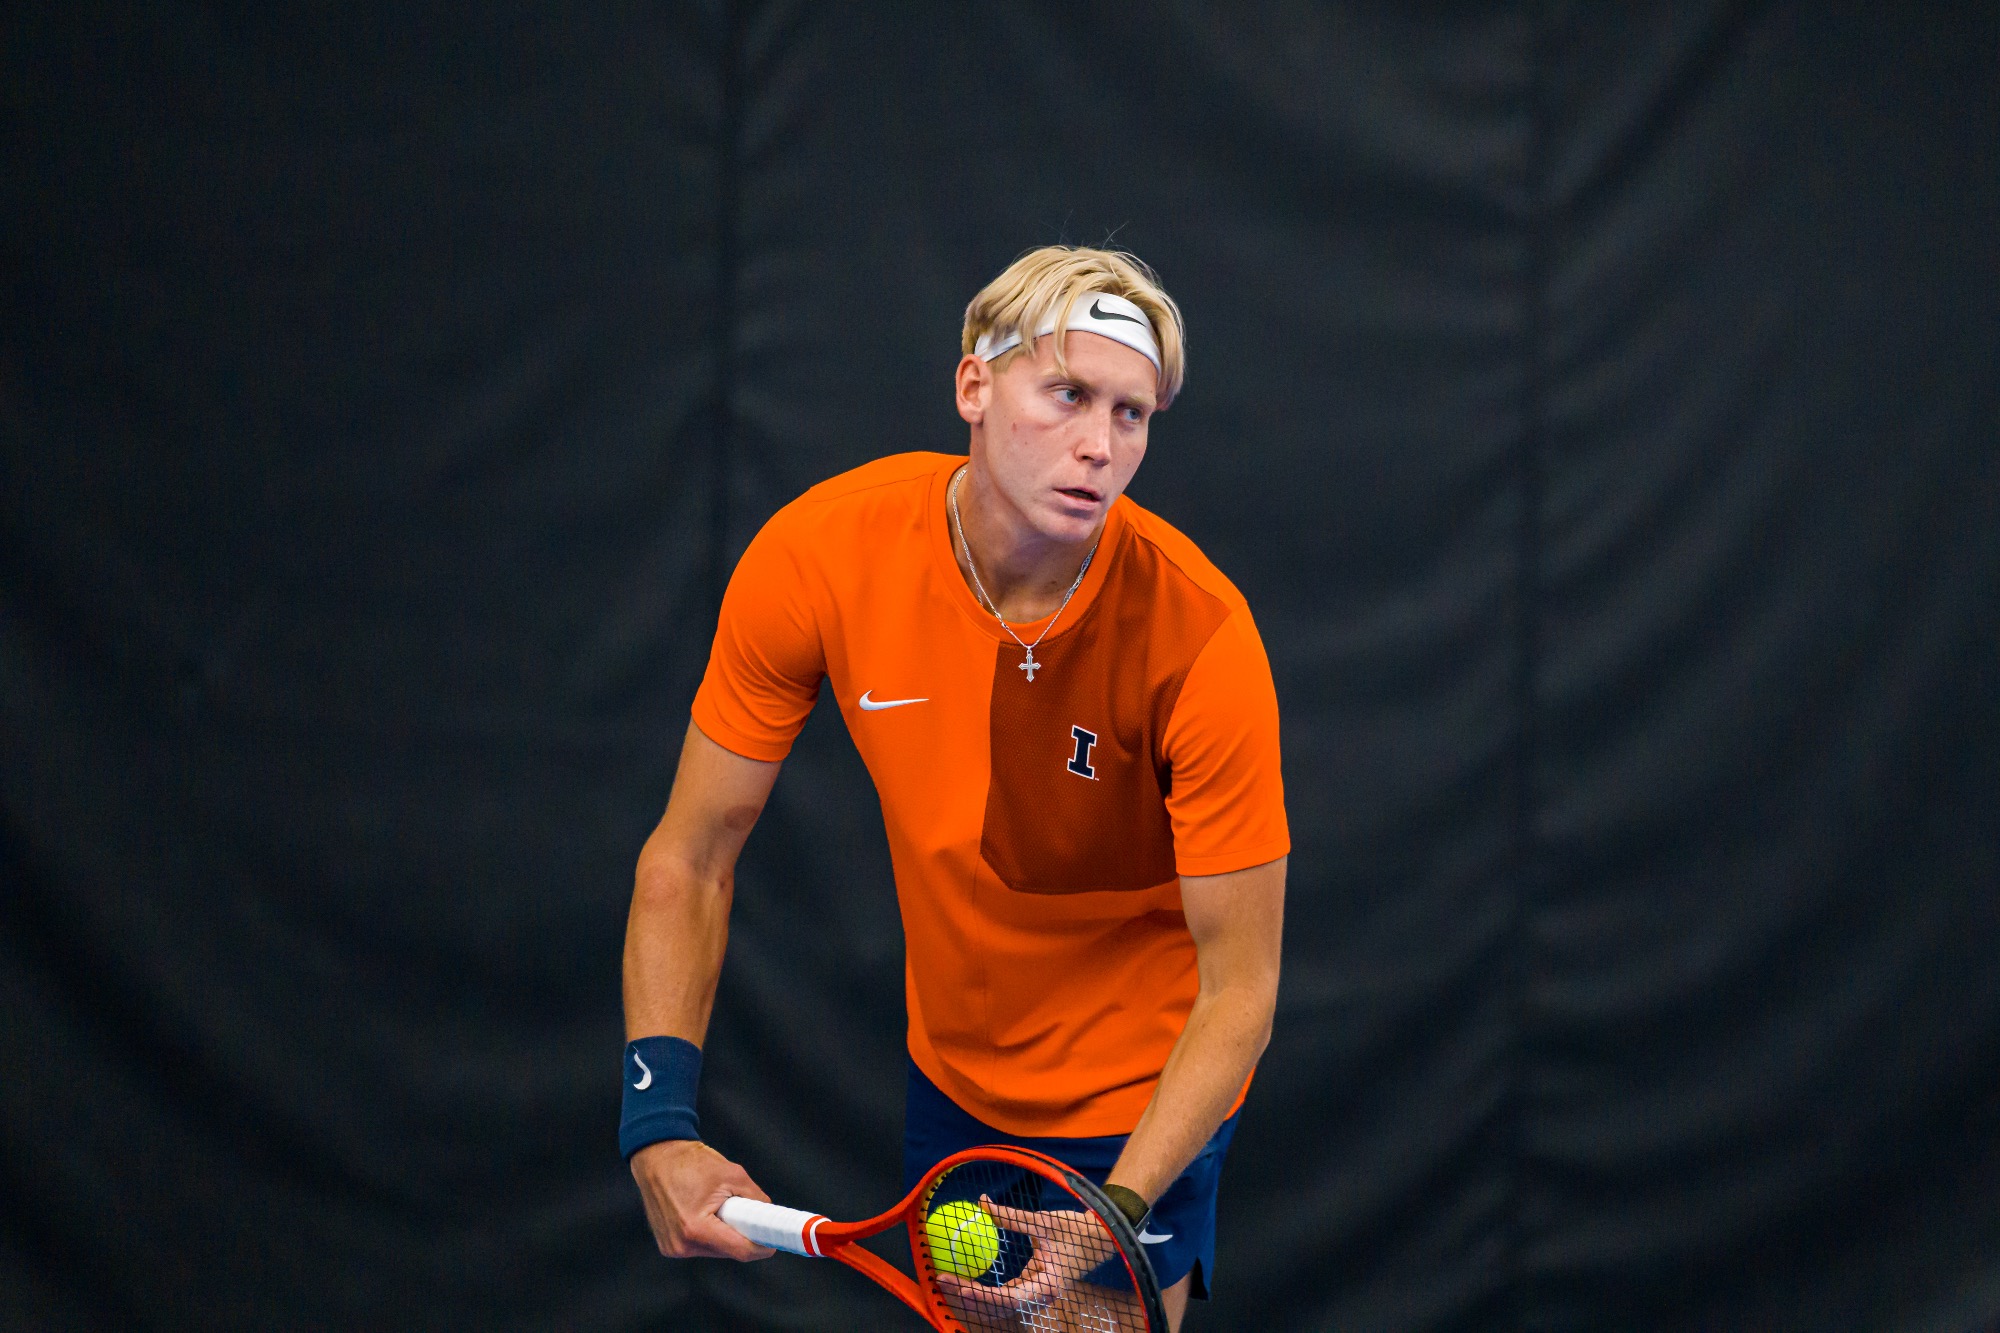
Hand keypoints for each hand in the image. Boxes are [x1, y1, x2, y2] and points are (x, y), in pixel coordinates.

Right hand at [629, 1139, 774, 1260]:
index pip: (739, 1250)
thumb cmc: (690, 1162)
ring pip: (714, 1249)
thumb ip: (756, 1199)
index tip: (772, 1242)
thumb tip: (768, 1215)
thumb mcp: (733, 1174)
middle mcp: (682, 1244)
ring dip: (724, 1233)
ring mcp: (673, 1247)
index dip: (761, 1247)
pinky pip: (700, 1245)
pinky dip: (709, 1233)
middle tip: (748, 1215)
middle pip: (727, 1251)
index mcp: (697, 1228)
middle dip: (741, 1235)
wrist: (657, 1157)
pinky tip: (704, 1212)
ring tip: (718, 1206)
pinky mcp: (668, 1246)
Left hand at [934, 1197, 1140, 1330]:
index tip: (958, 1285)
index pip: (1007, 1298)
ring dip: (974, 1296)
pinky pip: (1004, 1295)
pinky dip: (985, 1292)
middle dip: (968, 1297)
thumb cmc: (1077, 1231)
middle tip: (942, 1280)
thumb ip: (1011, 1217)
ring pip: (999, 1305)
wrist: (1101, 1236)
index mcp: (1045, 1287)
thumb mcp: (1043, 1222)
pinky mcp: (1031, 1287)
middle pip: (997, 1307)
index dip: (981, 1296)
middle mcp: (1039, 1297)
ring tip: (947, 1283)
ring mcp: (1035, 1294)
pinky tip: (966, 1282)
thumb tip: (983, 1203)